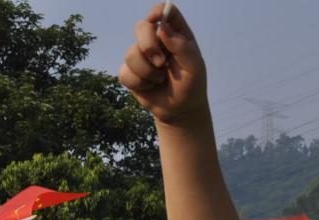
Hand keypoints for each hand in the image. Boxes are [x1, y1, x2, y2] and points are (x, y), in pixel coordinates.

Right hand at [119, 4, 207, 124]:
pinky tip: (149, 86)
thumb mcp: (194, 66)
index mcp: (176, 33)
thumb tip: (161, 27)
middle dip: (148, 45)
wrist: (180, 109)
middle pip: (141, 27)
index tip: (154, 20)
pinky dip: (139, 82)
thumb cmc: (191, 85)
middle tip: (161, 63)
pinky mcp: (130, 72)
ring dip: (147, 71)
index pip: (164, 11)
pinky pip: (125, 72)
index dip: (157, 12)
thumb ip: (181, 46)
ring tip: (159, 79)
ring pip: (131, 53)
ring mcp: (142, 55)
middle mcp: (157, 40)